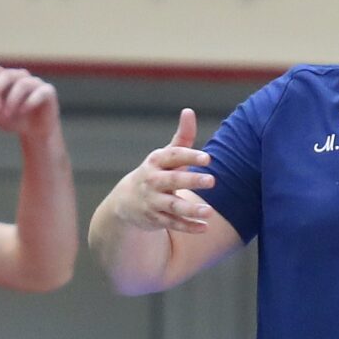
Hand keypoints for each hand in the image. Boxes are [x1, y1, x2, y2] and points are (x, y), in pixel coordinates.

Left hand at [0, 65, 59, 140]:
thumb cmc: (14, 120)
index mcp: (7, 79)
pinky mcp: (48, 92)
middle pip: (8, 75)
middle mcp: (21, 77)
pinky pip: (40, 92)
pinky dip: (30, 101)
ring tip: (6, 114)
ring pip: (23, 84)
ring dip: (12, 99)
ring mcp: (36, 83)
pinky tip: (22, 111)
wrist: (35, 133)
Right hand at [107, 108, 215, 233]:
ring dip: (190, 209)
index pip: (172, 156)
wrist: (126, 202)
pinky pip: (173, 224)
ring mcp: (152, 202)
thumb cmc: (155, 172)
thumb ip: (182, 137)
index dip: (189, 156)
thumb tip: (189, 111)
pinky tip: (204, 227)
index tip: (207, 158)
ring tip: (209, 211)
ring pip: (173, 206)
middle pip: (173, 181)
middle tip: (212, 180)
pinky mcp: (155, 220)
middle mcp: (152, 181)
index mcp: (156, 162)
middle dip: (191, 181)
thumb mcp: (165, 155)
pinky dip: (188, 227)